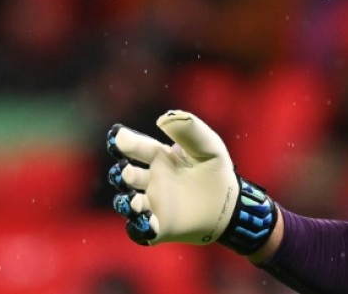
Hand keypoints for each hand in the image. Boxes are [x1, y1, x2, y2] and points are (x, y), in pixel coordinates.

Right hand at [106, 110, 240, 245]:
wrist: (229, 205)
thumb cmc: (215, 170)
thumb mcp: (208, 146)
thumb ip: (190, 130)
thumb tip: (163, 119)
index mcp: (159, 158)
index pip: (138, 148)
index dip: (127, 142)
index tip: (118, 136)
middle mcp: (150, 180)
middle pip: (126, 176)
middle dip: (122, 174)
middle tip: (126, 171)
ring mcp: (152, 204)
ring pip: (128, 203)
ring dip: (126, 201)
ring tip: (134, 199)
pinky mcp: (158, 227)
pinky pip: (141, 230)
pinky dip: (140, 227)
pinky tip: (149, 222)